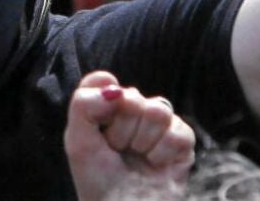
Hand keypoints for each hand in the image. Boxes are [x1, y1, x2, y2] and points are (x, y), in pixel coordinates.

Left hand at [65, 71, 194, 200]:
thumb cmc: (99, 179)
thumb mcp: (78, 142)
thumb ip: (83, 106)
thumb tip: (114, 89)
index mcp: (105, 108)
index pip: (103, 80)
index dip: (101, 98)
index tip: (99, 124)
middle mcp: (133, 112)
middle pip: (132, 96)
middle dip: (121, 129)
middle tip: (118, 150)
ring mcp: (159, 125)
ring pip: (158, 109)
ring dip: (143, 140)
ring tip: (137, 156)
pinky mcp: (182, 141)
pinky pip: (179, 131)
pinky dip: (162, 153)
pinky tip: (155, 164)